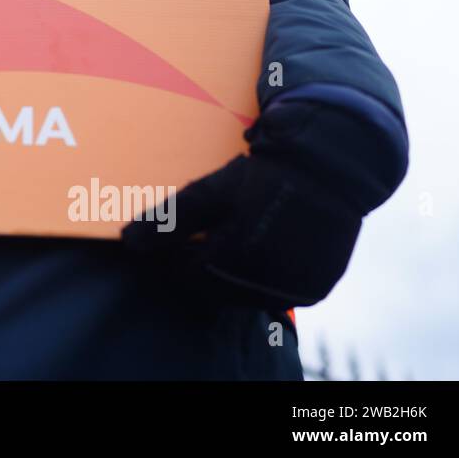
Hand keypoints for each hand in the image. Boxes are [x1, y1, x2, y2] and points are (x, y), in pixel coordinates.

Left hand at [120, 99, 390, 307]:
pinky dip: (259, 278)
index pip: (185, 275)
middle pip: (215, 288)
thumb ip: (168, 220)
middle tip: (188, 239)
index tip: (159, 241)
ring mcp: (296, 288)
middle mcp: (268, 284)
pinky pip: (276, 292)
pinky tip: (251, 250)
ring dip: (227, 275)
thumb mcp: (210, 191)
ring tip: (221, 240)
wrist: (331, 162)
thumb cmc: (264, 173)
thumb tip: (127, 241)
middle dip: (196, 266)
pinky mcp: (317, 286)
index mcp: (237, 262)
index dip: (167, 258)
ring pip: (245, 295)